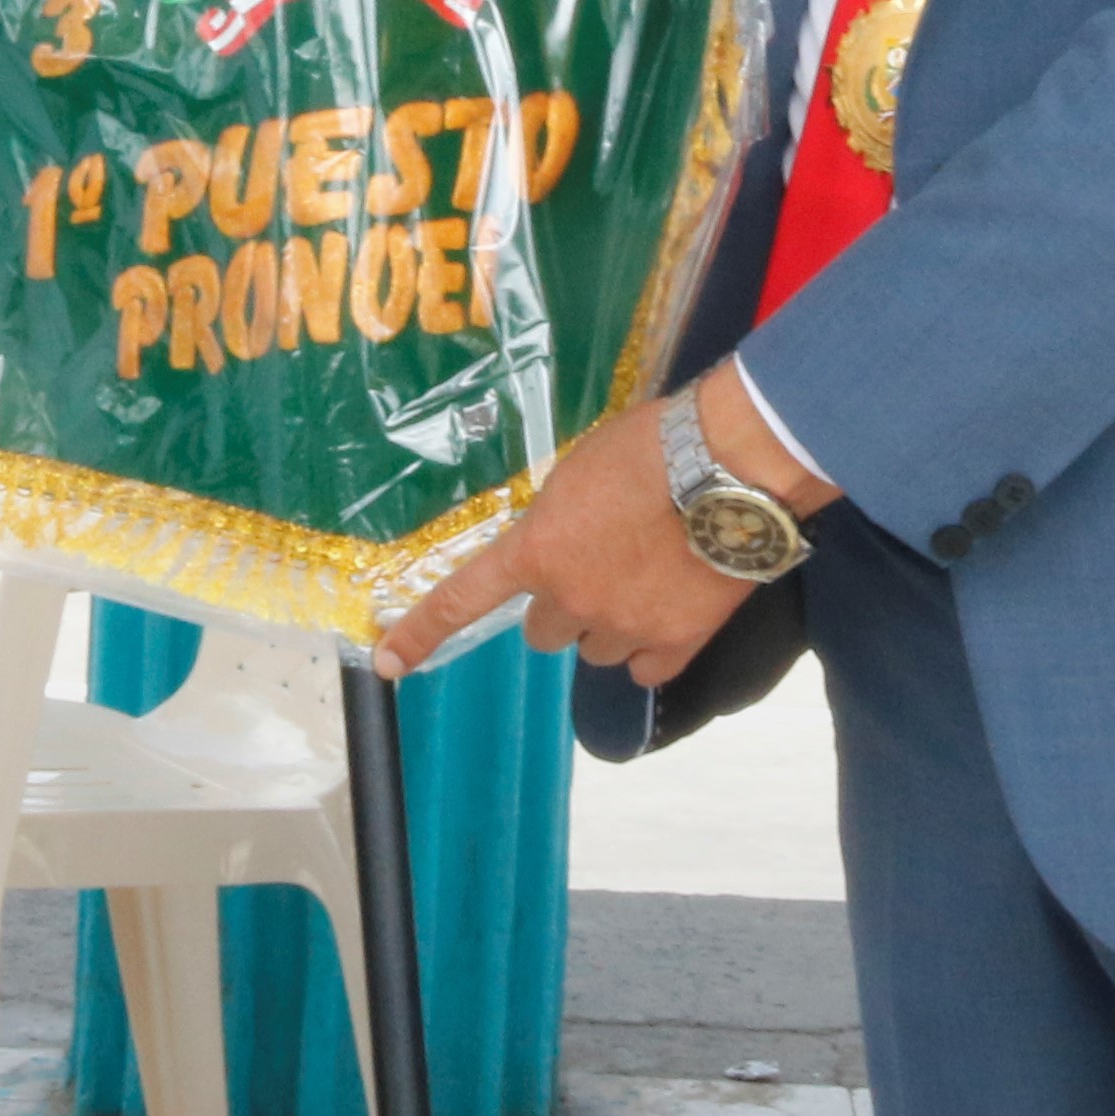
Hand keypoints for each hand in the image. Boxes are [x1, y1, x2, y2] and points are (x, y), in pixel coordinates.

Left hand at [381, 385, 820, 682]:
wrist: (727, 467)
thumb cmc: (650, 447)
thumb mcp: (579, 470)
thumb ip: (558, 514)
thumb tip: (564, 534)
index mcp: (535, 552)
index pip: (462, 599)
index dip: (420, 633)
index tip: (388, 664)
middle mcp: (570, 600)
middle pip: (544, 631)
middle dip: (563, 606)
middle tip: (599, 568)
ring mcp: (623, 626)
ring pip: (598, 650)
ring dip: (609, 624)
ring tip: (648, 579)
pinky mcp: (676, 641)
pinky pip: (647, 668)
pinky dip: (653, 647)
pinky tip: (669, 612)